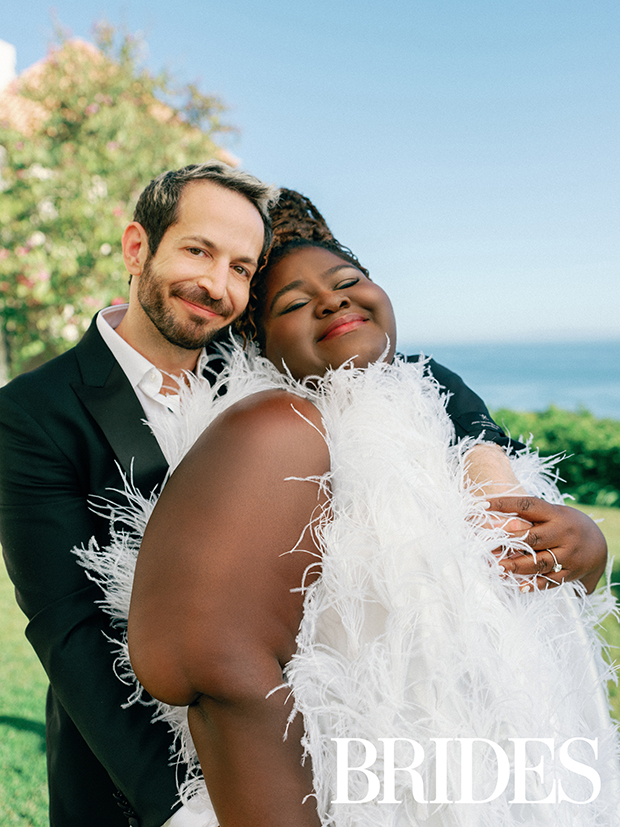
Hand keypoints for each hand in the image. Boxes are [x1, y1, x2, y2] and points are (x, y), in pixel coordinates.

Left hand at [487, 496, 607, 594]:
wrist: (599, 545)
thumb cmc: (564, 525)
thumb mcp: (551, 514)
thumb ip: (527, 517)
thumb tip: (494, 522)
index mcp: (555, 513)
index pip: (527, 505)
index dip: (504, 504)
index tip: (482, 505)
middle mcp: (563, 532)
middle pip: (532, 537)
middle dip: (508, 542)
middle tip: (486, 546)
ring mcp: (569, 553)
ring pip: (540, 561)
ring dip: (517, 566)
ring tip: (498, 568)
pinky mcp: (572, 572)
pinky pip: (551, 580)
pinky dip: (535, 584)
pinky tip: (520, 586)